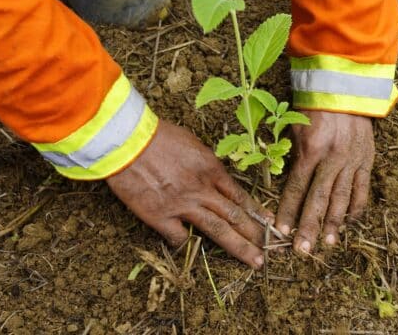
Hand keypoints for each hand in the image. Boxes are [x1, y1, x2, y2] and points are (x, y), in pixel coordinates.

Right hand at [106, 120, 273, 268]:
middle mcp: (202, 190)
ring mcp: (183, 205)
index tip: (270, 223)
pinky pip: (179, 237)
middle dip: (255, 235)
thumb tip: (214, 175)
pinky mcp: (160, 216)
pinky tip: (187, 245)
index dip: (256, 211)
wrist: (127, 141)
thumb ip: (206, 164)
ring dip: (239, 247)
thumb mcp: (192, 143)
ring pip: (218, 230)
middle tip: (269, 251)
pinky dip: (185, 242)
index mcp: (211, 170)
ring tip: (255, 261)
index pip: (240, 195)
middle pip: (235, 216)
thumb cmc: (157, 135)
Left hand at [275, 111, 374, 253]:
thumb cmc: (313, 108)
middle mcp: (333, 159)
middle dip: (309, 226)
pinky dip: (356, 208)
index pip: (297, 187)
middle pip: (319, 199)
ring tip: (327, 244)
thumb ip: (291, 158)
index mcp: (311, 150)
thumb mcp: (295, 129)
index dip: (288, 211)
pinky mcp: (367, 160)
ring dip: (333, 223)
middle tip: (303, 250)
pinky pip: (362, 190)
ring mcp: (352, 161)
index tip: (281, 231)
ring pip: (342, 199)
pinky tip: (349, 224)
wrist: (344, 87)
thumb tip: (286, 187)